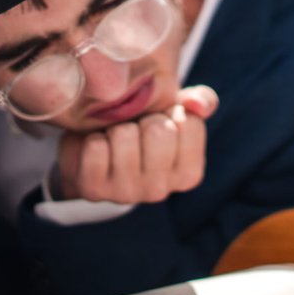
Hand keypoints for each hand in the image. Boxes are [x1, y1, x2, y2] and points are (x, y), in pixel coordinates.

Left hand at [55, 85, 218, 202]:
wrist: (94, 152)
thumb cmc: (143, 130)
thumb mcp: (175, 114)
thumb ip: (200, 101)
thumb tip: (196, 104)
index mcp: (189, 175)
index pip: (189, 123)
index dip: (171, 112)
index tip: (160, 123)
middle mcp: (160, 190)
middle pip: (158, 130)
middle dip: (143, 119)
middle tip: (135, 130)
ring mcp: (126, 193)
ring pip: (124, 135)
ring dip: (116, 126)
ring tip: (115, 138)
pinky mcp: (94, 190)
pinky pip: (95, 147)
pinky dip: (92, 138)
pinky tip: (97, 148)